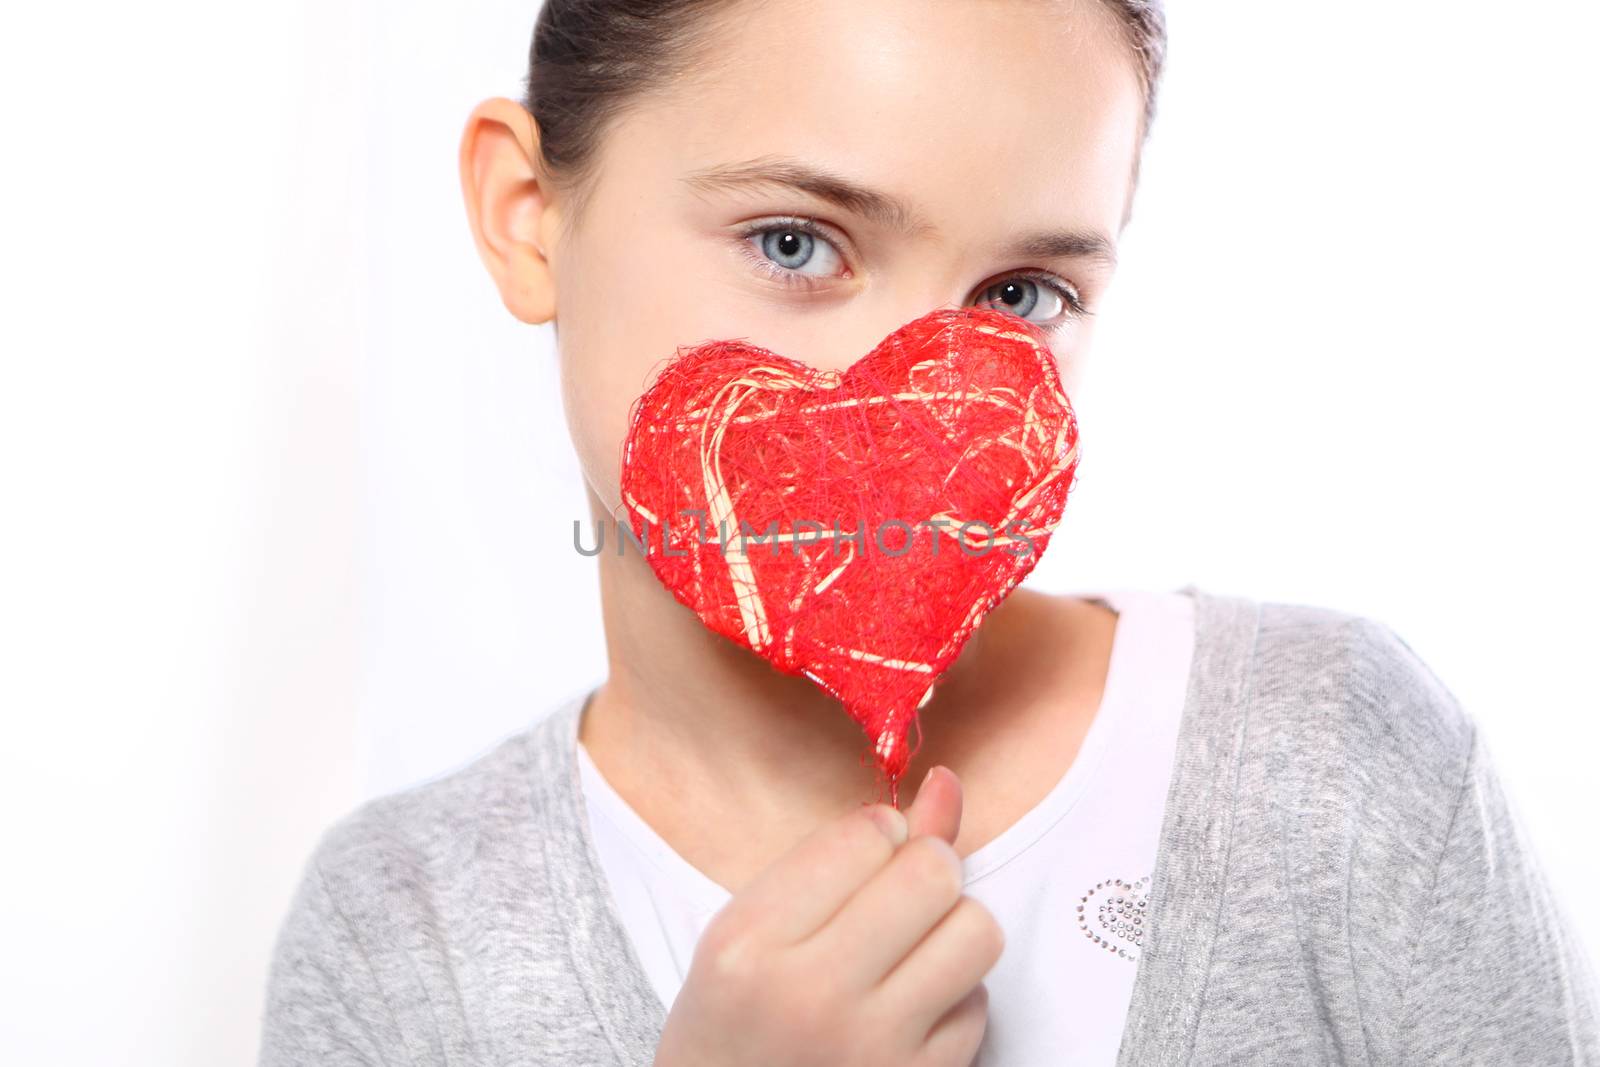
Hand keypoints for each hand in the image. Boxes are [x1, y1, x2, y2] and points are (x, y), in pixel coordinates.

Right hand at [653, 767, 1000, 1066]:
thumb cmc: (738, 1013)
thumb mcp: (758, 922)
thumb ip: (852, 849)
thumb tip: (949, 781)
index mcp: (751, 942)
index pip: (867, 832)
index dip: (876, 834)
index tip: (856, 863)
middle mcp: (810, 995)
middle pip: (931, 874)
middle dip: (926, 867)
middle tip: (900, 893)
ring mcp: (870, 1048)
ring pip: (975, 932)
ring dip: (952, 927)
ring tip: (911, 947)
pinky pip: (980, 1003)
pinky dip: (954, 995)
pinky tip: (910, 1007)